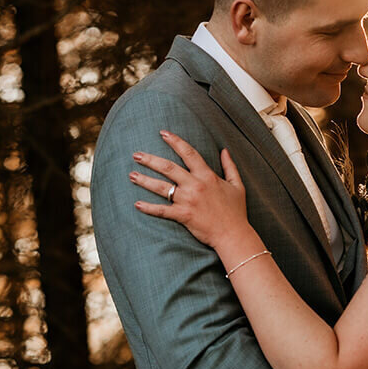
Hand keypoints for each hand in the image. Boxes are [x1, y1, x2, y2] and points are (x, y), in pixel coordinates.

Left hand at [130, 130, 249, 249]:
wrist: (233, 235)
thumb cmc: (236, 212)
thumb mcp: (237, 185)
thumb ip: (230, 166)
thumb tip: (225, 150)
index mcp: (207, 176)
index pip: (189, 153)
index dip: (175, 141)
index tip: (163, 133)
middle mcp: (195, 185)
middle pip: (168, 167)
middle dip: (150, 160)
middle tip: (136, 155)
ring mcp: (188, 200)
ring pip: (161, 187)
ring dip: (144, 180)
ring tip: (131, 175)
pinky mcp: (184, 215)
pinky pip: (162, 211)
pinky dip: (149, 208)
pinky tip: (137, 204)